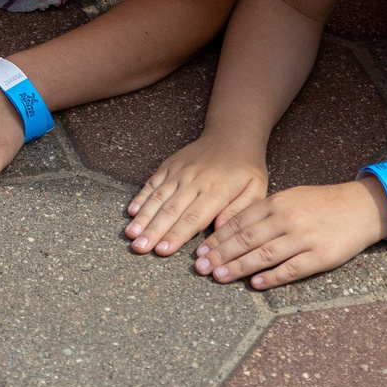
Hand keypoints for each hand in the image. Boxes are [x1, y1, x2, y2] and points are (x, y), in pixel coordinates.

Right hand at [125, 135, 268, 256]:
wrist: (232, 135)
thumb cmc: (246, 168)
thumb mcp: (256, 189)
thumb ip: (239, 211)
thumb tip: (220, 232)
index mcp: (216, 191)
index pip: (193, 218)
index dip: (176, 235)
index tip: (162, 251)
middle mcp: (193, 181)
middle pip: (170, 210)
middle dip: (153, 231)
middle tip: (139, 248)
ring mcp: (179, 172)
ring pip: (158, 197)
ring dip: (143, 217)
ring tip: (130, 235)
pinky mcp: (169, 165)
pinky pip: (153, 182)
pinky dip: (141, 197)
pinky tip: (131, 212)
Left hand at [194, 178, 386, 288]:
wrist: (361, 207)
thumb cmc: (321, 204)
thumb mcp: (290, 198)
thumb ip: (264, 212)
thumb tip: (232, 229)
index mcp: (277, 203)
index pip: (239, 222)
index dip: (217, 238)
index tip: (200, 251)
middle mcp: (287, 219)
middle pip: (246, 239)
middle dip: (220, 254)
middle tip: (201, 267)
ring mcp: (304, 238)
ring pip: (264, 254)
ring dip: (238, 267)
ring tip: (219, 276)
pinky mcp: (321, 256)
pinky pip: (292, 269)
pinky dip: (272, 277)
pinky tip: (255, 284)